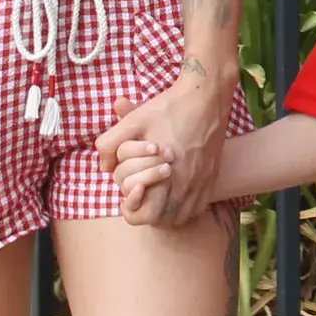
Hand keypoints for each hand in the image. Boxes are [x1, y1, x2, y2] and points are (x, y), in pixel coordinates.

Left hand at [94, 72, 232, 223]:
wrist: (207, 95)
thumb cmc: (169, 107)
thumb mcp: (133, 120)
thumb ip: (110, 144)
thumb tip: (103, 166)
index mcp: (165, 174)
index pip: (146, 215)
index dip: (131, 211)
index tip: (127, 198)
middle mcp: (186, 182)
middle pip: (164, 221)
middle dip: (149, 214)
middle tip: (141, 197)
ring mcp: (202, 180)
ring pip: (183, 216)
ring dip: (168, 213)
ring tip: (158, 198)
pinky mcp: (213, 175)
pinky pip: (199, 206)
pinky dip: (187, 207)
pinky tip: (178, 193)